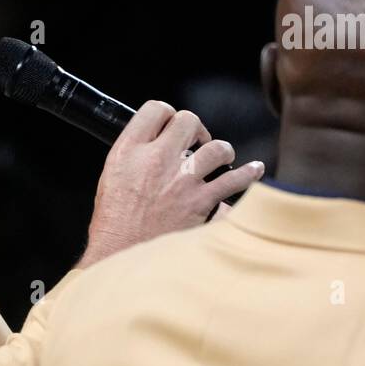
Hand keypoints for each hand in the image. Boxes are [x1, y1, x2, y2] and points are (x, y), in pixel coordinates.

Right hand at [74, 100, 263, 266]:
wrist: (122, 255)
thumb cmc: (114, 222)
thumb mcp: (111, 178)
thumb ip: (134, 156)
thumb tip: (157, 142)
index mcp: (129, 152)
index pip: (154, 110)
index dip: (167, 114)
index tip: (171, 126)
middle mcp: (157, 160)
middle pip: (188, 120)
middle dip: (195, 129)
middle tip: (196, 142)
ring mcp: (182, 181)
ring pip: (217, 147)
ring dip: (222, 151)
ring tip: (221, 157)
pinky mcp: (201, 203)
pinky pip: (235, 180)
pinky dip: (247, 174)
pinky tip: (253, 170)